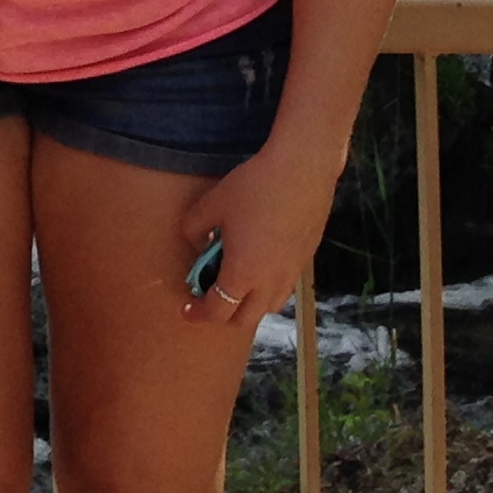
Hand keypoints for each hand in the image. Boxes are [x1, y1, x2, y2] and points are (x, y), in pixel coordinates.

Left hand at [174, 142, 336, 330]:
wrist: (302, 172)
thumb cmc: (252, 188)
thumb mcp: (210, 205)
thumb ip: (194, 230)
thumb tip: (198, 245)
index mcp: (243, 274)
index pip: (218, 311)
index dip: (198, 314)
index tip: (186, 310)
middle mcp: (270, 283)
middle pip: (246, 319)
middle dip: (223, 316)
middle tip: (207, 298)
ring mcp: (292, 274)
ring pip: (269, 306)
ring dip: (248, 304)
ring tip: (233, 281)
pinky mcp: (305, 261)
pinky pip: (284, 288)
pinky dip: (266, 288)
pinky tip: (258, 264)